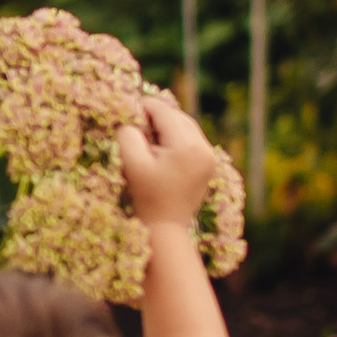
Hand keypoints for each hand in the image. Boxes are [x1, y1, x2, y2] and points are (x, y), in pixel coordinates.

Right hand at [118, 88, 219, 231]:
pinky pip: (191, 140)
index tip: (127, 114)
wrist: (166, 228)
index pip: (163, 111)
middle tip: (136, 128)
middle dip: (156, 118)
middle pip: (177, 116)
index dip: (143, 108)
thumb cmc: (146, 197)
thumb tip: (132, 118)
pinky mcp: (209, 164)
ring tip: (148, 139)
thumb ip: (129, 135)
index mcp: (187, 146)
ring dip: (167, 127)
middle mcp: (204, 147)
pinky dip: (176, 139)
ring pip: (185, 126)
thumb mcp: (132, 164)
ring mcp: (210, 156)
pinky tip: (161, 151)